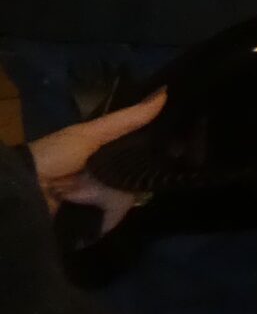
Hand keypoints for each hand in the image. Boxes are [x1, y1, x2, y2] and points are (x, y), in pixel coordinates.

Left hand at [30, 87, 165, 231]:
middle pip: (139, 177)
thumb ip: (128, 119)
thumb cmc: (54, 154)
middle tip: (100, 172)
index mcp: (110, 153)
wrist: (24, 190)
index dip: (157, 148)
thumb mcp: (91, 133)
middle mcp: (111, 177)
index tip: (174, 143)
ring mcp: (104, 201)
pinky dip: (102, 213)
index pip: (144, 152)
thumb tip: (167, 91)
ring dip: (104, 194)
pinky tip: (84, 203)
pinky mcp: (97, 222)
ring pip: (127, 197)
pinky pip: (114, 216)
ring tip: (78, 191)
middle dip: (125, 175)